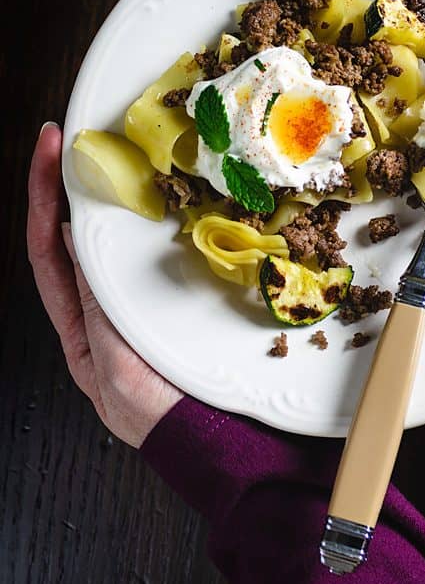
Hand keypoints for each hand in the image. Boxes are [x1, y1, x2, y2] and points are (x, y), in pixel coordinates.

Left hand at [27, 123, 181, 446]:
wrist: (222, 447)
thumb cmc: (165, 421)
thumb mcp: (115, 367)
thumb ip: (95, 308)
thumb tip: (72, 241)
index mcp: (81, 330)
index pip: (48, 251)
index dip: (43, 197)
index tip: (49, 148)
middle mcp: (106, 313)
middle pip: (84, 236)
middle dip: (80, 185)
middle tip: (90, 136)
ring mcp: (144, 306)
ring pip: (127, 242)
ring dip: (127, 202)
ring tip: (134, 159)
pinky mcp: (183, 304)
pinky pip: (169, 256)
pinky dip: (169, 226)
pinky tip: (183, 202)